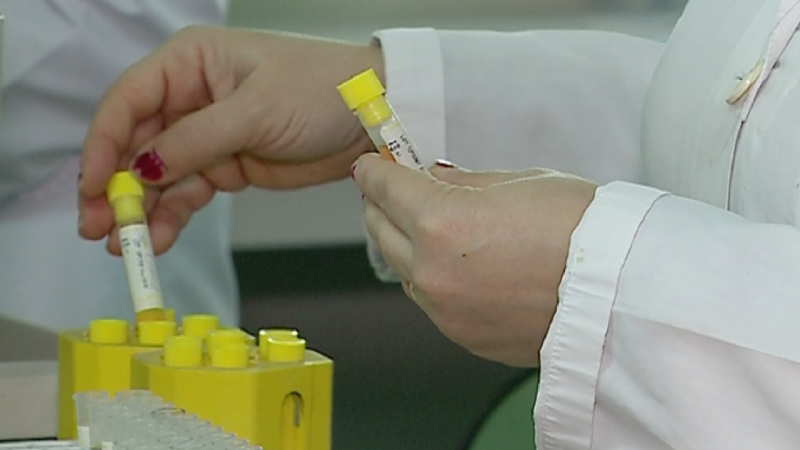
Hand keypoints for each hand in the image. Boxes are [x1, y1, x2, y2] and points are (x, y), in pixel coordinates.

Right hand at [79, 26, 383, 253]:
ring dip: (142, 210)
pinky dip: (171, 216)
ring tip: (127, 246)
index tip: (91, 188)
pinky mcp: (225, 165)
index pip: (128, 102)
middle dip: (116, 187)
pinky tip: (157, 239)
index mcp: (190, 63)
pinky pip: (187, 193)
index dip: (103, 146)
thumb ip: (195, 141)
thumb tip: (142, 168)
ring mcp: (207, 134)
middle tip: (100, 228)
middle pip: (136, 144)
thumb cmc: (320, 91)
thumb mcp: (255, 111)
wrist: (370, 120)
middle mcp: (190, 96)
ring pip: (159, 176)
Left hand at [353, 155, 596, 366]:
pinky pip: (432, 302)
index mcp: (441, 223)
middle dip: (381, 205)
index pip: (384, 189)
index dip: (374, 171)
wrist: (623, 290)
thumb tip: (433, 178)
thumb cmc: (583, 227)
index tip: (371, 164)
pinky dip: (433, 279)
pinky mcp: (464, 337)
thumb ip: (463, 183)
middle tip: (392, 189)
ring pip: (403, 271)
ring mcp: (446, 311)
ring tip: (428, 227)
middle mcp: (433, 272)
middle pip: (380, 231)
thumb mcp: (519, 182)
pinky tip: (457, 265)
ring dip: (405, 245)